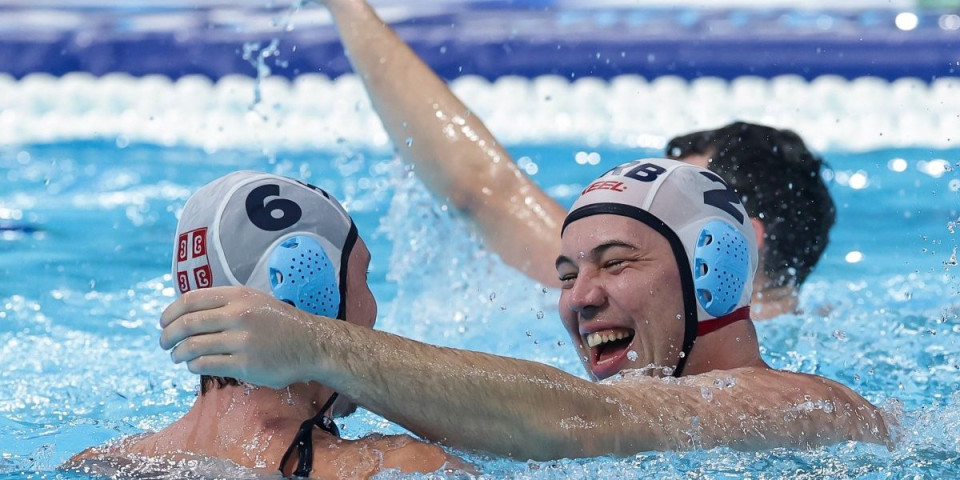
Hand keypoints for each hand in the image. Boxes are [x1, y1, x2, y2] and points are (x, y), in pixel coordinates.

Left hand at [159, 286, 326, 388]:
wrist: (311, 344)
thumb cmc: (279, 323)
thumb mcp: (254, 301)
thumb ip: (224, 304)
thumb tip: (185, 314)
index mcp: (238, 296)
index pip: (191, 300)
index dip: (170, 312)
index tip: (163, 322)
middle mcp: (239, 315)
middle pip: (187, 324)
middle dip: (168, 335)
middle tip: (164, 343)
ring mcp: (242, 340)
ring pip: (193, 346)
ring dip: (177, 353)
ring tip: (176, 357)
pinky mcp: (245, 364)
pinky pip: (206, 365)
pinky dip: (194, 366)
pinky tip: (194, 366)